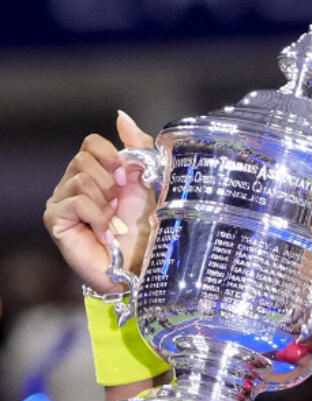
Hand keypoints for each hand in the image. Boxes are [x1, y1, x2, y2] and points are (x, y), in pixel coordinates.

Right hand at [42, 111, 155, 293]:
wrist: (143, 267)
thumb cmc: (147, 231)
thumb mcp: (150, 183)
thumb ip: (139, 149)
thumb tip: (121, 117)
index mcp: (97, 173)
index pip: (92, 142)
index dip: (112, 156)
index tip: (129, 178)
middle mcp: (74, 184)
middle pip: (83, 158)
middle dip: (111, 181)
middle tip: (122, 205)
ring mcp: (62, 202)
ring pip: (80, 178)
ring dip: (106, 201)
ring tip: (115, 222)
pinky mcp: (56, 220)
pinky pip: (75, 201)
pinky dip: (97, 215)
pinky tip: (106, 231)